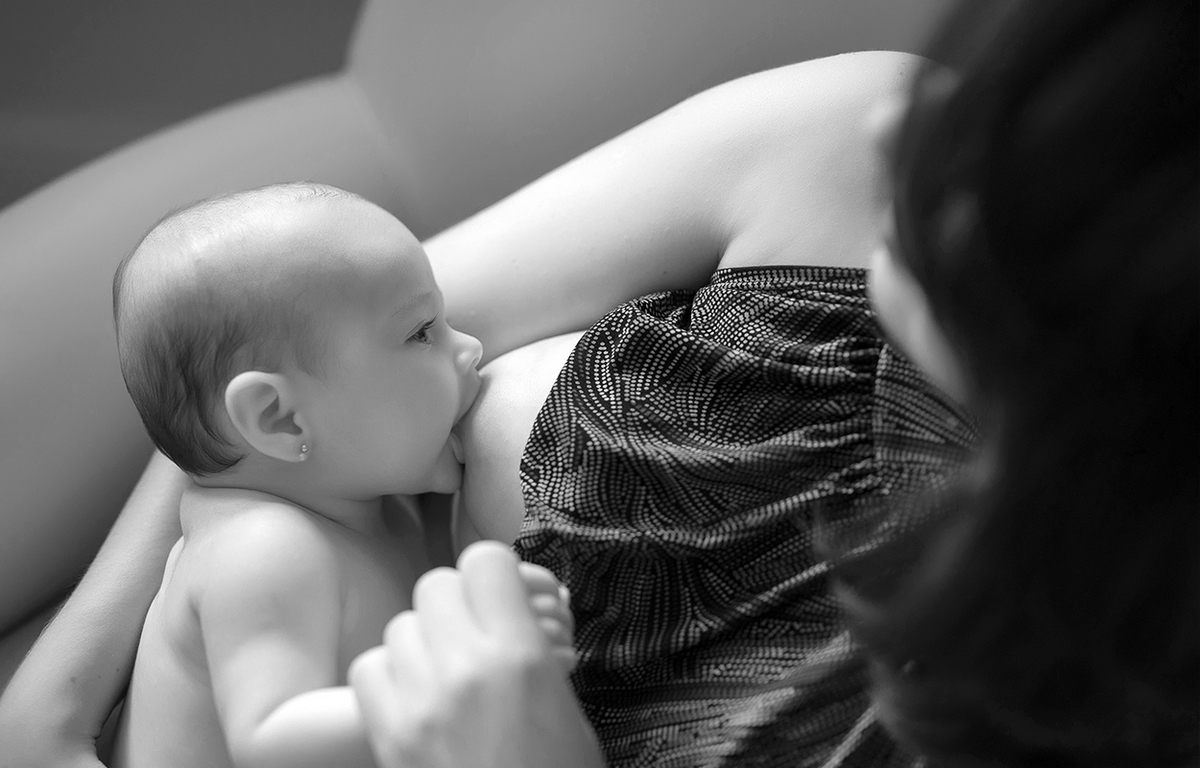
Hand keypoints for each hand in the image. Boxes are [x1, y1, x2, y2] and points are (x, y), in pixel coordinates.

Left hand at [349, 542, 604, 767]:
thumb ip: (534, 649)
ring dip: (421, 638)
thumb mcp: (567, 709)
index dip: (493, 574)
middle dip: (455, 603)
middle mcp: (466, 667)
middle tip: (473, 634)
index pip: (485, 560)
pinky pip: (370, 667)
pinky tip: (414, 698)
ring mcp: (420, 700)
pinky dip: (389, 675)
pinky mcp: (388, 732)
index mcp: (523, 654)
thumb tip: (514, 606)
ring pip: (400, 624)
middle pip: (436, 584)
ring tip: (445, 671)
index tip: (500, 596)